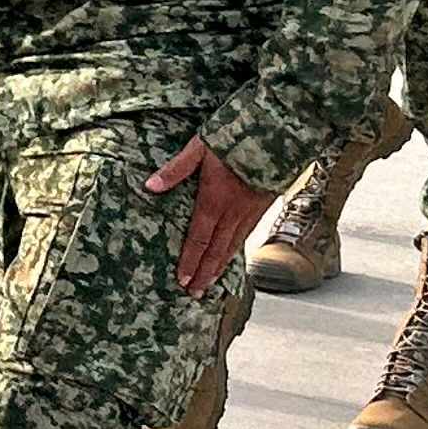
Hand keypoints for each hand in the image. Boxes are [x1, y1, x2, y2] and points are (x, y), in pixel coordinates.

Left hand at [147, 135, 275, 296]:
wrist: (277, 134)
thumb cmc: (234, 138)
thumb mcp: (199, 148)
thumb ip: (175, 169)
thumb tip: (150, 186)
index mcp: (214, 201)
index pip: (198, 240)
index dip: (190, 262)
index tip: (182, 281)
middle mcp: (232, 213)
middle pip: (216, 251)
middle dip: (204, 274)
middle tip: (195, 293)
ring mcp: (250, 212)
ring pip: (233, 246)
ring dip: (220, 267)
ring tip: (210, 283)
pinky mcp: (262, 207)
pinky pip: (246, 235)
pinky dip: (236, 251)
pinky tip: (231, 256)